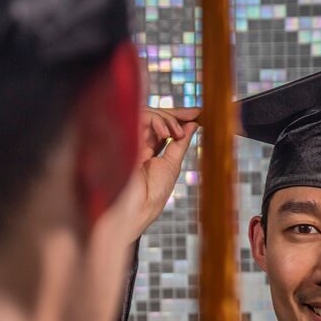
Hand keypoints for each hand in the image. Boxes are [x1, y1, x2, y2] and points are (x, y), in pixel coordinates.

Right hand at [115, 107, 200, 242]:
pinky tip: (166, 133)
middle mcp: (135, 141)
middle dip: (177, 114)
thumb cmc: (150, 195)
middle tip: (196, 113)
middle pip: (156, 117)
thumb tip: (193, 126)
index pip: (161, 127)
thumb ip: (180, 143)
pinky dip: (158, 120)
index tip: (198, 114)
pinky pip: (142, 115)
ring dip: (169, 119)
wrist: (135, 207)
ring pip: (149, 113)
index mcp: (145, 151)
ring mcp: (128, 137)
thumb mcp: (172, 164)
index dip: (178, 119)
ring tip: (177, 133)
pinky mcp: (123, 133)